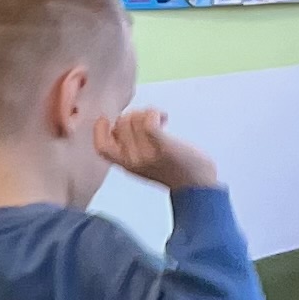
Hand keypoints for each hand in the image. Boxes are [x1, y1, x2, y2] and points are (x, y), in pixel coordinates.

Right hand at [94, 103, 222, 194]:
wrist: (198, 186)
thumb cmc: (175, 169)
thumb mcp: (144, 162)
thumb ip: (130, 147)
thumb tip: (123, 121)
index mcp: (125, 165)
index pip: (100, 146)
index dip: (100, 129)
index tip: (110, 120)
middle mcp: (132, 161)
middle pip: (120, 123)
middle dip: (134, 115)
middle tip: (149, 121)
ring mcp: (146, 154)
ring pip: (134, 119)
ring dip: (147, 113)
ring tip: (160, 120)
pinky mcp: (162, 146)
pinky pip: (148, 122)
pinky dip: (154, 113)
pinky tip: (163, 117)